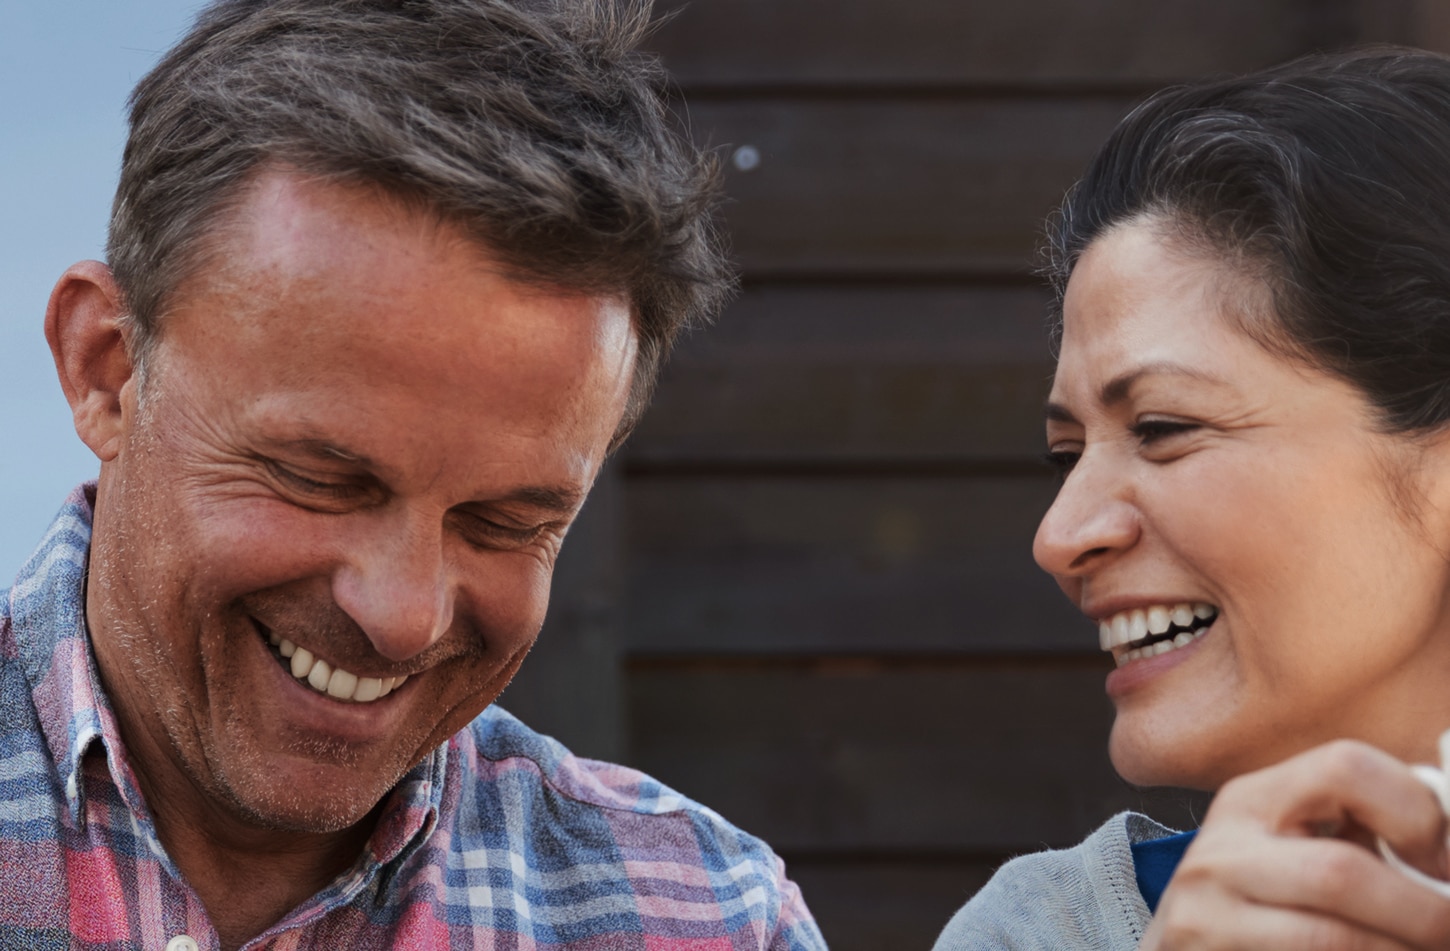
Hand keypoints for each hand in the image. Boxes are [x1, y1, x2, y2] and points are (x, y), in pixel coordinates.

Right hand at [1140, 740, 1449, 949]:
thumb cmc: (1260, 903)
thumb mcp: (1296, 848)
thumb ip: (1362, 833)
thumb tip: (1448, 843)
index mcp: (1254, 799)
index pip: (1344, 768)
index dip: (1415, 813)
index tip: (1444, 860)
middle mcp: (1222, 849)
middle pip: (1341, 871)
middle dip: (1425, 914)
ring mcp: (1206, 912)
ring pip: (1333, 938)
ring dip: (1402, 950)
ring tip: (1426, 950)